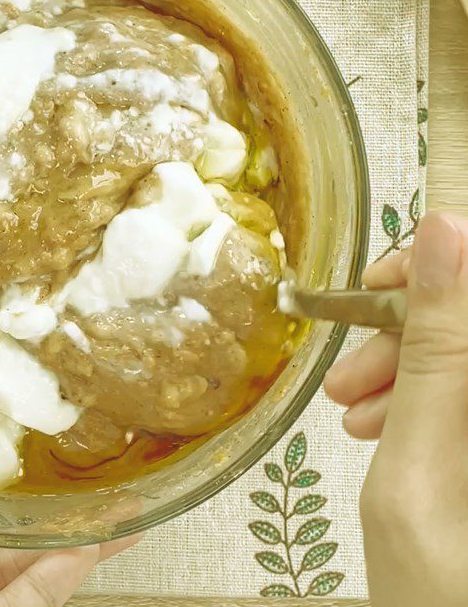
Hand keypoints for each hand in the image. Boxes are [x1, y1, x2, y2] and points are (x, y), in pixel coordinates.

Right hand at [324, 212, 467, 606]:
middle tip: (347, 375)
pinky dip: (420, 399)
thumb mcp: (420, 462)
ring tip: (349, 410)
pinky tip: (378, 425)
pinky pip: (459, 394)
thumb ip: (438, 348)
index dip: (438, 267)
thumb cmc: (436, 591)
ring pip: (462, 357)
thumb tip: (445, 231)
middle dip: (408, 333)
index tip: (375, 282)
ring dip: (406, 370)